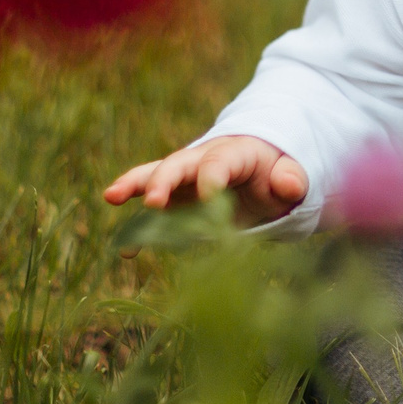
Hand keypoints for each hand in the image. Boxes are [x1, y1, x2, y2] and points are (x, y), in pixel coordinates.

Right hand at [103, 136, 308, 224]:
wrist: (261, 174)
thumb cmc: (276, 174)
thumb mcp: (290, 175)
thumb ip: (291, 179)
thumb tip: (287, 184)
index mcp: (233, 153)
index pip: (218, 162)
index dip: (213, 177)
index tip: (209, 196)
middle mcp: (201, 162)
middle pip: (177, 164)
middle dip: (163, 181)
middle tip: (151, 202)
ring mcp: (185, 182)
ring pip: (154, 178)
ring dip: (133, 187)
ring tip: (110, 197)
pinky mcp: (176, 203)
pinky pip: (154, 214)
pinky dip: (139, 230)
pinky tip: (127, 251)